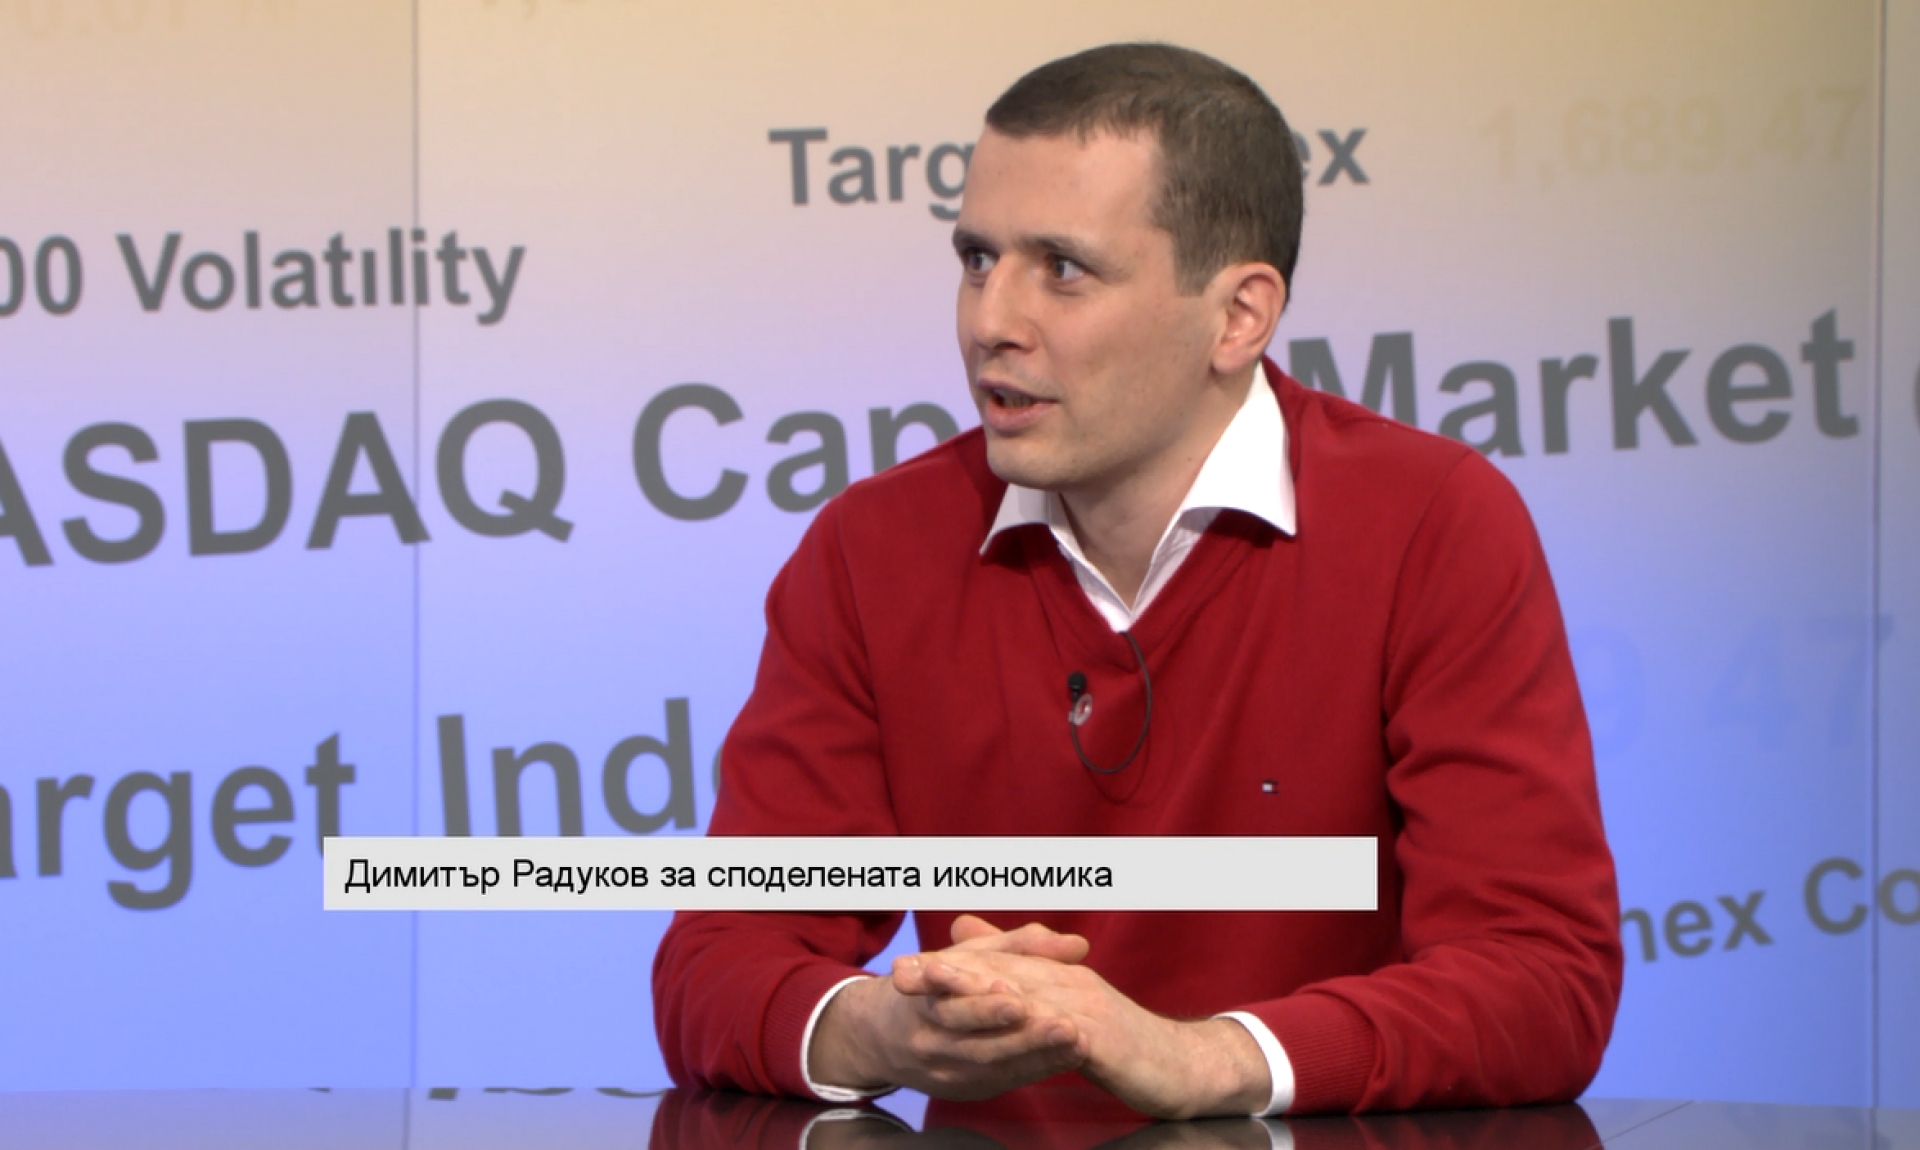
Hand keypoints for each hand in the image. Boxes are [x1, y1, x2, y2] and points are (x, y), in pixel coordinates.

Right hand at [807, 916, 1091, 1099]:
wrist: (885, 1037)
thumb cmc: (938, 984)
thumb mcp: (967, 956)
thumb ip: (1020, 945)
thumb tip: (1077, 945)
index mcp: (923, 999)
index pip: (949, 1003)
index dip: (982, 1003)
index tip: (1016, 996)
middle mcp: (929, 1040)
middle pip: (974, 1041)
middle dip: (1020, 1033)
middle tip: (1062, 1023)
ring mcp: (946, 1070)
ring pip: (991, 1065)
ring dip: (1035, 1054)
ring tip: (1073, 1039)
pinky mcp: (965, 1089)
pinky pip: (1003, 1080)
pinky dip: (1038, 1067)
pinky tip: (1070, 1056)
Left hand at [918, 925, 1271, 1119]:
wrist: (1179, 1066)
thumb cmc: (1121, 1042)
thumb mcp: (1069, 1011)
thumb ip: (1031, 986)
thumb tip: (995, 966)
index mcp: (1054, 977)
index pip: (992, 968)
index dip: (945, 968)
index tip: (899, 971)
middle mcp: (1066, 983)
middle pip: (999, 974)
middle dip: (948, 972)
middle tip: (901, 973)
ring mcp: (1085, 1007)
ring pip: (1023, 994)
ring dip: (978, 990)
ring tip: (937, 989)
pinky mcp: (1102, 1036)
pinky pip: (1061, 1030)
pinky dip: (1031, 1025)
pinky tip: (1007, 1025)